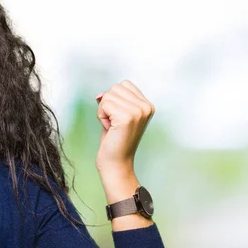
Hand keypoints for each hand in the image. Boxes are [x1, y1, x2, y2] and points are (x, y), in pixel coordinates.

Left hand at [95, 80, 154, 200]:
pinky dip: (101, 116)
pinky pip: (104, 104)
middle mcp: (146, 107)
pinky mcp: (127, 117)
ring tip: (112, 127)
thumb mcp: (115, 115)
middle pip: (115, 88)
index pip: (123, 84)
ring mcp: (138, 111)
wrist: (116, 163)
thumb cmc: (115, 141)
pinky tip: (109, 128)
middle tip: (114, 124)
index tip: (118, 118)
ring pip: (108, 95)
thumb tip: (100, 94)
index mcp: (147, 105)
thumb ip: (112, 101)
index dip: (114, 100)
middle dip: (107, 105)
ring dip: (103, 111)